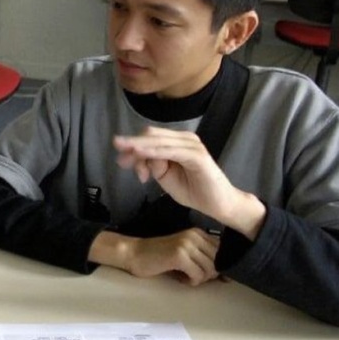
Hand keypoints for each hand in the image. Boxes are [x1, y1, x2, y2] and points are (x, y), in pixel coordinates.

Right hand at [91, 228, 220, 285]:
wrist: (134, 254)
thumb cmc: (159, 257)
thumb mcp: (185, 253)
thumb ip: (204, 258)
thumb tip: (227, 275)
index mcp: (198, 233)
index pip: (223, 252)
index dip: (219, 267)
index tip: (208, 274)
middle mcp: (195, 236)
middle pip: (218, 262)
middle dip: (208, 275)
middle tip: (192, 276)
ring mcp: (187, 244)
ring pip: (210, 270)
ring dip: (199, 279)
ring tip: (185, 276)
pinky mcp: (179, 255)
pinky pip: (198, 276)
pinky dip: (191, 281)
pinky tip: (180, 278)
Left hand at [113, 127, 265, 238]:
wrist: (217, 204)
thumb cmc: (192, 190)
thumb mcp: (165, 177)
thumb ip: (152, 164)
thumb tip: (138, 156)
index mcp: (177, 142)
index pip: (150, 137)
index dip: (132, 145)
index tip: (121, 161)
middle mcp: (184, 139)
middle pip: (151, 135)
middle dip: (132, 146)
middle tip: (120, 159)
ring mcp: (191, 146)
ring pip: (158, 141)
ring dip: (140, 150)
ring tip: (127, 159)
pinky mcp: (197, 155)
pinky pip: (170, 151)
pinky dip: (154, 152)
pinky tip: (141, 154)